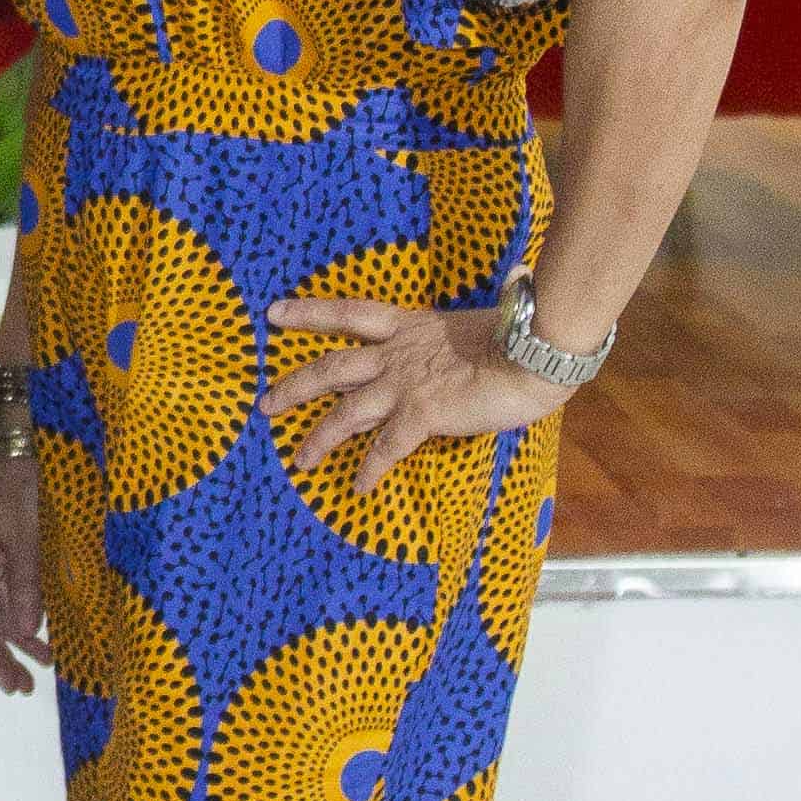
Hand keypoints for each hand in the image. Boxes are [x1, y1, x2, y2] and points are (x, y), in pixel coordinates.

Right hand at [0, 447, 46, 692]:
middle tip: (25, 688)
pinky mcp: (1, 547)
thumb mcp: (28, 537)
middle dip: (3, 654)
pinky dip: (23, 611)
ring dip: (17, 636)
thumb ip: (25, 586)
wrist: (21, 443)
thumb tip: (22, 633)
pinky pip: (8, 589)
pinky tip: (40, 629)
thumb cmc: (22, 485)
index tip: (8, 683)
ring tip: (42, 664)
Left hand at [268, 293, 540, 485]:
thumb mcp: (469, 329)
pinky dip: (370, 470)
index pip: (348, 313)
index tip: (275, 312)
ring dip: (319, 438)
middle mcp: (398, 354)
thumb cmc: (515, 338)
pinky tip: (357, 488)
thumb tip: (457, 343)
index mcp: (409, 326)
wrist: (534, 350)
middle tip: (265, 402)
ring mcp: (406, 383)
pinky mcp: (423, 413)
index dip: (309, 312)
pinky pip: (386, 448)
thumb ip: (449, 339)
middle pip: (331, 367)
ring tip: (298, 460)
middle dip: (295, 386)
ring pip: (347, 412)